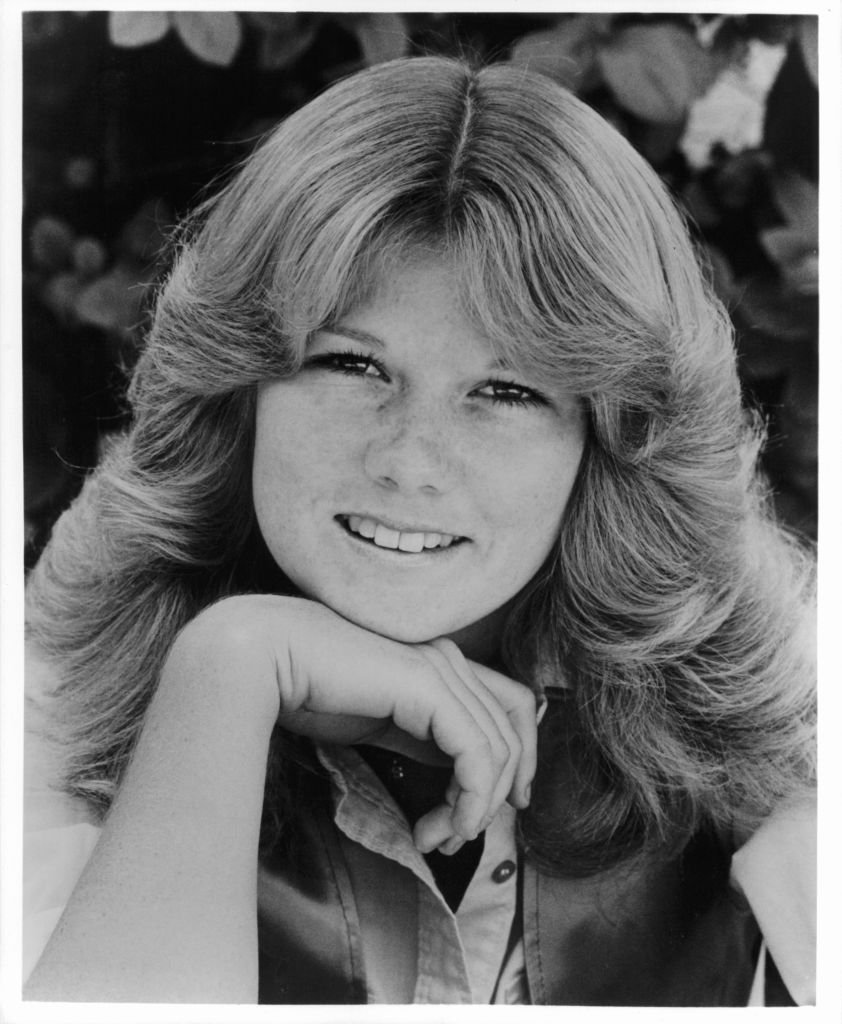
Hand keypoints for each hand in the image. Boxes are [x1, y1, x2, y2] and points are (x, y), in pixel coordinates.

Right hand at [184, 596, 537, 851]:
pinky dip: (468, 800)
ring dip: (474, 808)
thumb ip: (420, 736)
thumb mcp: (379, 721)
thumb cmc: (308, 687)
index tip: (497, 808)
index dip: (520, 758)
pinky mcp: (429, 686)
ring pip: (497, 749)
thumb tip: (457, 781)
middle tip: (453, 839)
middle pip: (514, 731)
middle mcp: (450, 658)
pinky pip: (476, 753)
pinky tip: (437, 827)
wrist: (265, 657)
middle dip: (494, 796)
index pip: (513, 706)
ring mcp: (442, 667)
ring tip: (434, 839)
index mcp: (442, 662)